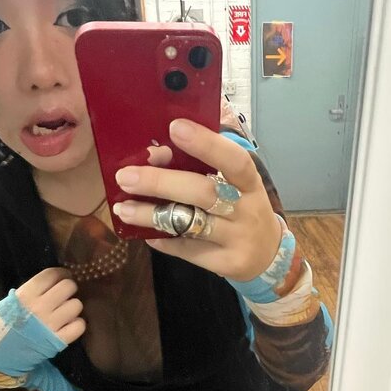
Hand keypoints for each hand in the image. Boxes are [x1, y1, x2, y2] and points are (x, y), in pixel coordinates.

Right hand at [16, 268, 85, 344]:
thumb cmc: (1, 326)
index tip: (63, 277)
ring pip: (77, 305)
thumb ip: (30, 291)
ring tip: (66, 312)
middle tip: (65, 294)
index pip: (52, 274)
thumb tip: (50, 282)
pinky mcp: (58, 340)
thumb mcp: (9, 302)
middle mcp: (40, 306)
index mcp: (26, 294)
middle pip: (68, 286)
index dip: (61, 273)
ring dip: (73, 307)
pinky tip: (69, 326)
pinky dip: (77, 325)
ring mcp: (50, 324)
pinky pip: (79, 326)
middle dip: (69, 288)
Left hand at [113, 119, 282, 281]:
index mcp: (250, 182)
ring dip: (152, 215)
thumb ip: (206, 169)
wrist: (267, 255)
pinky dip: (163, 240)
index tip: (174, 127)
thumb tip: (156, 153)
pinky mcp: (227, 263)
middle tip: (126, 177)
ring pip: (190, 224)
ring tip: (122, 209)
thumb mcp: (237, 186)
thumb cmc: (242, 209)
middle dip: (161, 182)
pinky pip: (187, 250)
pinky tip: (145, 233)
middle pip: (203, 193)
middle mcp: (247, 209)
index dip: (206, 144)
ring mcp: (238, 238)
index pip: (233, 159)